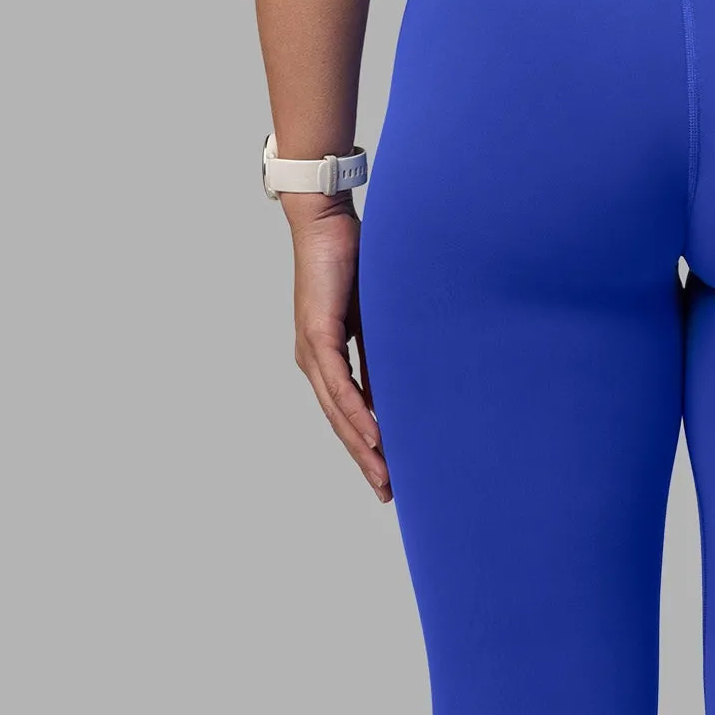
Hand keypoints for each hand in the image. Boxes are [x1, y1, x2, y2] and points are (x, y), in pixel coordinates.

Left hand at [286, 196, 390, 502]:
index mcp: (326, 360)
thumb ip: (383, 355)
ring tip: (383, 475)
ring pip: (337, 412)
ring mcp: (311, 350)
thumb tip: (403, 388)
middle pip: (339, 423)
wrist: (327, 222)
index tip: (387, 476)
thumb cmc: (354, 264)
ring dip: (361, 447)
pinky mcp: (317, 334)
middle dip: (364, 460)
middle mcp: (313, 362)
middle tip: (387, 492)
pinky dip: (355, 413)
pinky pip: (338, 384)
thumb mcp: (376, 321)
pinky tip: (374, 436)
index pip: (346, 414)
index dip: (366, 447)